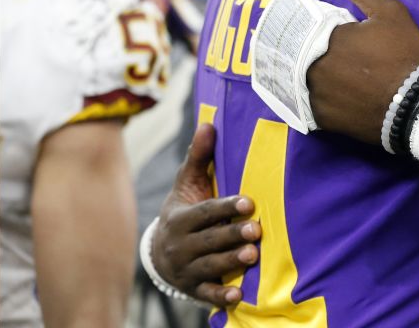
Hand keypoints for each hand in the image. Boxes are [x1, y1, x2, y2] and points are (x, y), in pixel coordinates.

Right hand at [150, 123, 260, 306]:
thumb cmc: (185, 211)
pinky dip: (221, 295)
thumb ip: (199, 157)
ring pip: (209, 266)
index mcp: (180, 219)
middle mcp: (180, 245)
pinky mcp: (193, 288)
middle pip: (209, 240)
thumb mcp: (187, 184)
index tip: (248, 202)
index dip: (225, 207)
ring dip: (230, 262)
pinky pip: (206, 293)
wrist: (161, 252)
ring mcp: (186, 269)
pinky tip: (238, 295)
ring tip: (252, 256)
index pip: (204, 212)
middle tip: (257, 230)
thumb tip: (208, 123)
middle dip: (231, 235)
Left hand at [305, 0, 418, 143]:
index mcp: (324, 37)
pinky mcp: (322, 119)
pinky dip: (313, 97)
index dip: (312, 26)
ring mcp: (315, 95)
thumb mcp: (389, 12)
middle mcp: (312, 66)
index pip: (306, 26)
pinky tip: (323, 93)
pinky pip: (307, 104)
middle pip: (298, 53)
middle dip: (304, 49)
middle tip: (318, 50)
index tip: (320, 28)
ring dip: (305, 73)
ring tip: (317, 71)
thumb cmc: (405, 53)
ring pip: (299, 79)